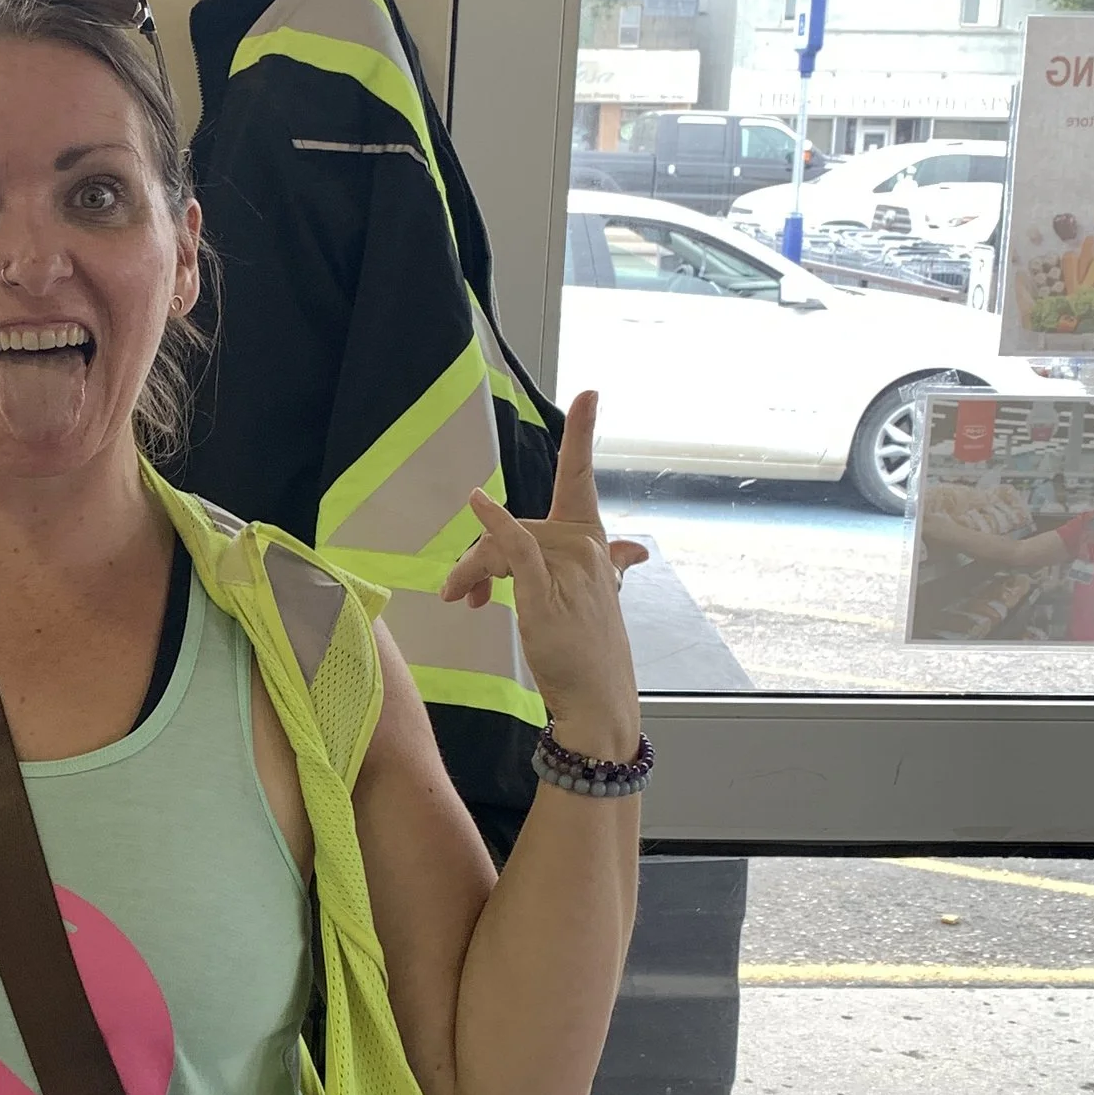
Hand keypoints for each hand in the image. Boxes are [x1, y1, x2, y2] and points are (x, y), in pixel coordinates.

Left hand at [440, 392, 645, 759]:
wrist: (596, 701)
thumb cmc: (589, 651)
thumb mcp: (596, 600)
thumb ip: (609, 567)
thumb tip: (635, 551)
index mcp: (592, 544)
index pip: (582, 479)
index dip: (583, 435)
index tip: (588, 394)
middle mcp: (585, 549)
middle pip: (512, 529)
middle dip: (476, 560)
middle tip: (458, 597)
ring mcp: (568, 569)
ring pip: (500, 546)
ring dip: (470, 572)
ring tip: (462, 604)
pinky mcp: (545, 592)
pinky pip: (514, 546)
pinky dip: (494, 525)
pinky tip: (477, 503)